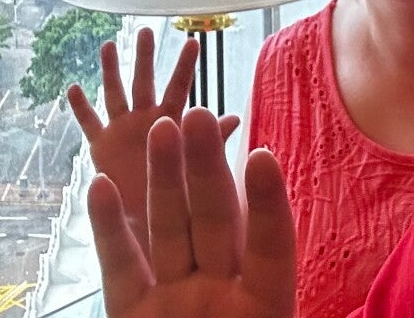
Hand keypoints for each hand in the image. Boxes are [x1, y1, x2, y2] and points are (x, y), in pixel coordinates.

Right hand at [67, 26, 241, 239]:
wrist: (151, 223)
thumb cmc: (179, 192)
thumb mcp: (197, 163)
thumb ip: (212, 139)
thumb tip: (236, 117)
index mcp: (170, 122)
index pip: (179, 89)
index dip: (185, 67)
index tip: (193, 41)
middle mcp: (145, 120)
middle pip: (144, 82)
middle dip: (144, 57)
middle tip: (145, 30)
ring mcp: (122, 130)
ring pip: (114, 94)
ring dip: (112, 71)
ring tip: (109, 45)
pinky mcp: (101, 146)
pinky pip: (89, 124)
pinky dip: (81, 107)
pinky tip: (74, 88)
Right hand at [89, 110, 295, 317]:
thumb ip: (268, 297)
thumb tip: (312, 282)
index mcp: (263, 303)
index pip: (270, 246)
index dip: (267, 204)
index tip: (261, 156)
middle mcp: (219, 292)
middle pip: (215, 221)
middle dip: (207, 169)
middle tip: (199, 115)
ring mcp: (173, 300)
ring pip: (168, 230)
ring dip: (164, 178)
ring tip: (161, 127)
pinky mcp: (130, 312)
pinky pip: (120, 266)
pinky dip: (109, 227)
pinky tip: (101, 185)